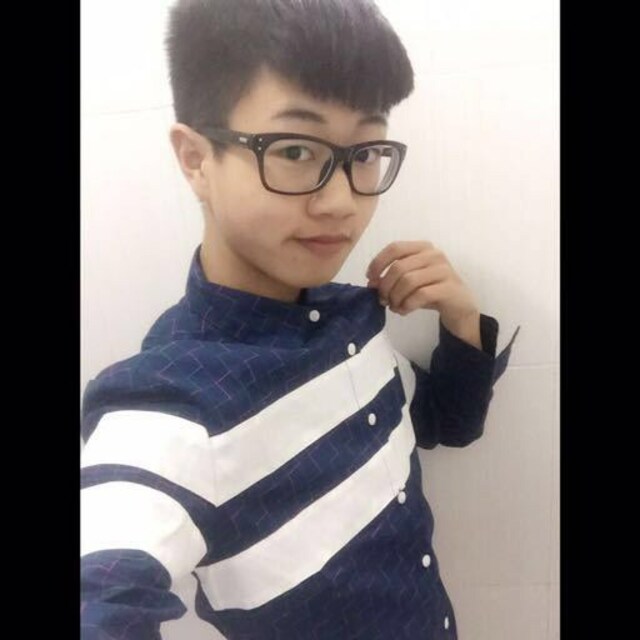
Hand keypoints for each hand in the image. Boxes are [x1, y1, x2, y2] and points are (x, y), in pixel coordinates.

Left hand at [366, 241, 481, 346]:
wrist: (459, 307)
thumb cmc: (431, 291)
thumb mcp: (408, 283)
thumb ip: (391, 279)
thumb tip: (372, 283)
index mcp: (422, 247)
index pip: (395, 248)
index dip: (378, 262)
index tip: (370, 278)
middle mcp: (434, 254)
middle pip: (399, 267)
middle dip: (385, 286)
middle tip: (383, 300)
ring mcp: (443, 269)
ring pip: (408, 281)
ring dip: (395, 297)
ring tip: (394, 307)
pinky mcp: (449, 287)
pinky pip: (420, 294)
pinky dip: (407, 305)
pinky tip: (404, 311)